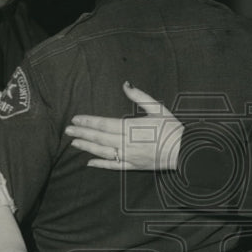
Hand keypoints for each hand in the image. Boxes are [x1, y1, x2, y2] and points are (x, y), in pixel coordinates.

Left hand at [65, 81, 182, 170]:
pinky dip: (100, 164)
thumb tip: (125, 84)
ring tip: (74, 143)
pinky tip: (89, 162)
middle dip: (82, 133)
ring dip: (87, 147)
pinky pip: (113, 166)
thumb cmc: (171, 128)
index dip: (88, 121)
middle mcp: (127, 143)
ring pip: (102, 152)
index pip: (103, 124)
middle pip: (99, 138)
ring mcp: (129, 156)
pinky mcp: (133, 166)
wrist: (183, 150)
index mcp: (131, 127)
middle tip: (67, 130)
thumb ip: (139, 96)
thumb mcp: (157, 108)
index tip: (76, 119)